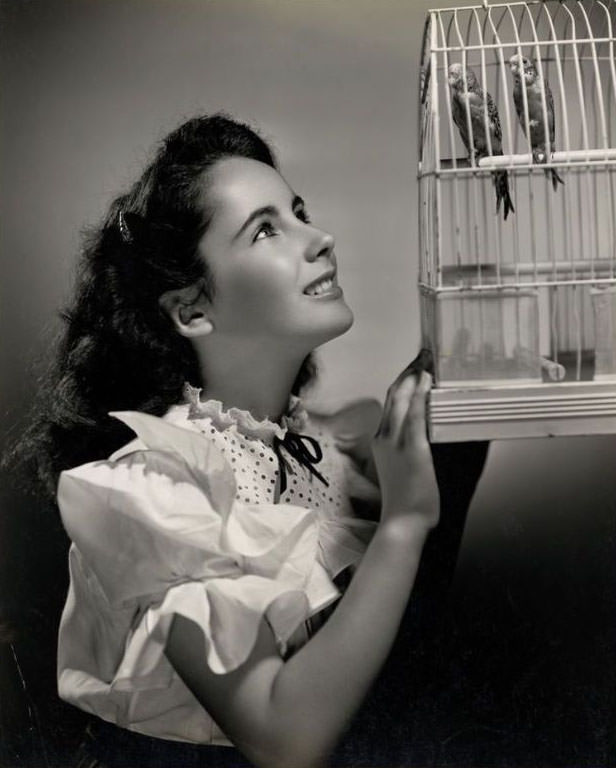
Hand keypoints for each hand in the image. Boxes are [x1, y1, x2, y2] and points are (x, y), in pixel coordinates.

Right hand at [372, 364, 438, 530]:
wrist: (402, 522)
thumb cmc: (406, 501)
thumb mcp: (400, 470)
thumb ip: (408, 451)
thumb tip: (426, 436)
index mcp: (382, 441)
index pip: (391, 403)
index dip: (402, 382)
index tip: (414, 368)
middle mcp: (384, 436)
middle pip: (393, 394)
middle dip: (408, 371)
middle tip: (423, 355)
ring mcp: (395, 442)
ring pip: (400, 398)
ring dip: (413, 376)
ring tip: (426, 361)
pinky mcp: (411, 449)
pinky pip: (414, 415)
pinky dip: (419, 395)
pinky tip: (426, 382)